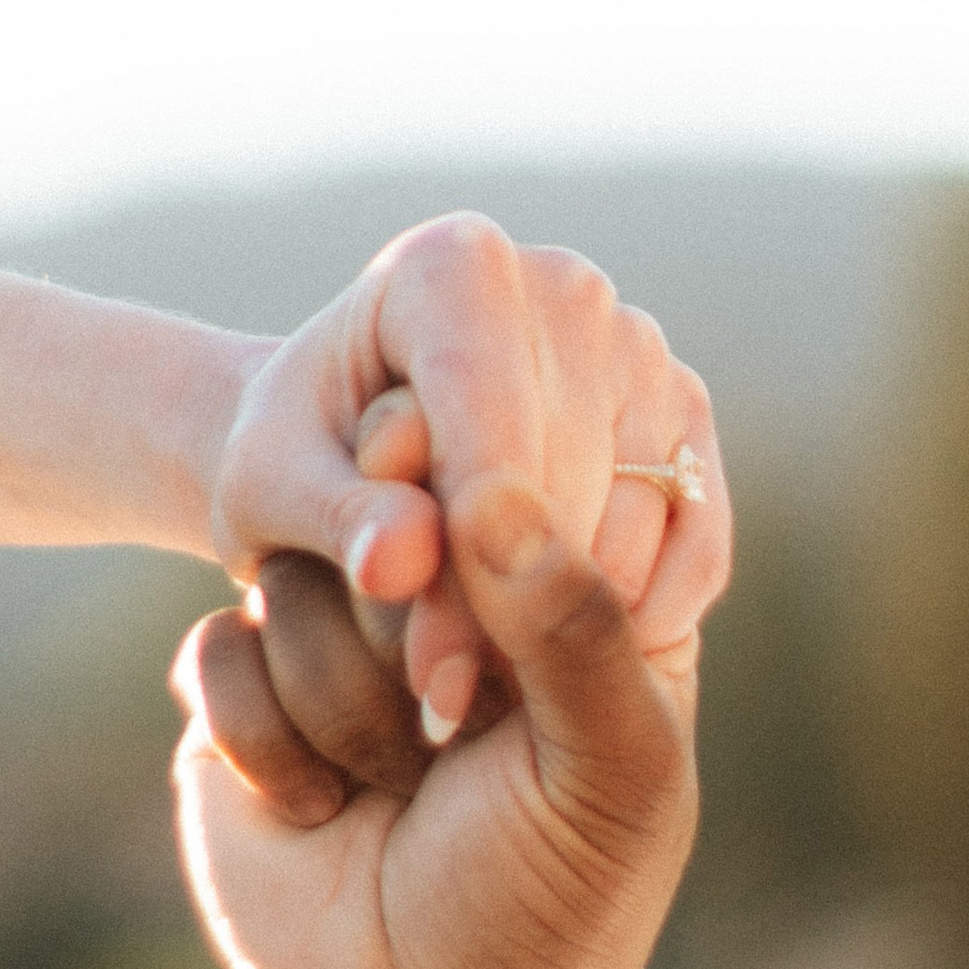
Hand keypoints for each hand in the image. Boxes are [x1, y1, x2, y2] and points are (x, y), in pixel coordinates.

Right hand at [171, 482, 698, 968]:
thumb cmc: (549, 900)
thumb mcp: (610, 772)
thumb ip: (575, 626)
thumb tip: (490, 491)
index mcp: (556, 584)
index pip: (502, 462)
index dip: (470, 488)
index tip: (454, 540)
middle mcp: (440, 591)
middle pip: (378, 500)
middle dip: (400, 617)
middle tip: (440, 718)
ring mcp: (335, 633)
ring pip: (290, 575)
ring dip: (339, 702)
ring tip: (393, 786)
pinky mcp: (243, 688)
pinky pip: (220, 649)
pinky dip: (265, 741)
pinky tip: (316, 808)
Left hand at [207, 213, 730, 730]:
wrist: (339, 451)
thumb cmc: (292, 460)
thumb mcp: (272, 493)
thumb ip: (337, 519)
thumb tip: (400, 561)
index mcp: (454, 265)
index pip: (485, 415)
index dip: (467, 553)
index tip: (428, 675)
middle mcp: (561, 283)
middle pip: (569, 464)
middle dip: (511, 600)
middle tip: (440, 704)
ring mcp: (637, 343)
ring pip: (639, 508)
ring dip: (571, 616)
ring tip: (485, 683)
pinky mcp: (683, 412)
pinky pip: (696, 534)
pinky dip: (641, 612)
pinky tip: (559, 662)